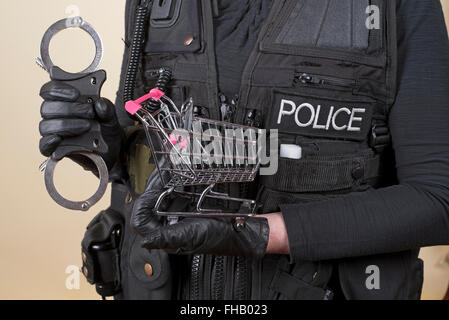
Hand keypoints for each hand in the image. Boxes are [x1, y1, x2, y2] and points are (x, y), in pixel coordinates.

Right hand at [39, 80, 123, 170]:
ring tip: (87, 126)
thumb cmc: (106, 127)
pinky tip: (58, 139)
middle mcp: (55, 115)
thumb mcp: (110, 116)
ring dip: (66, 125)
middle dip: (69, 109)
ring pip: (46, 126)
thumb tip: (99, 104)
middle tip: (88, 112)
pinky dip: (49, 142)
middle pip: (47, 108)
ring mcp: (54, 132)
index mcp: (64, 101)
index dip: (58, 89)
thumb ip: (106, 108)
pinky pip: (44, 146)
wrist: (112, 148)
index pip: (49, 90)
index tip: (76, 94)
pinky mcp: (56, 148)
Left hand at [131, 161, 269, 258]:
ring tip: (165, 165)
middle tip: (159, 169)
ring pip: (161, 194)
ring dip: (162, 179)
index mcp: (164, 236)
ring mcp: (176, 214)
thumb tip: (145, 241)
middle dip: (153, 185)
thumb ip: (166, 238)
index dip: (142, 203)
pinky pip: (174, 191)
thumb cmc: (215, 238)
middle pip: (150, 203)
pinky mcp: (186, 206)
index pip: (140, 220)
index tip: (152, 189)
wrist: (237, 231)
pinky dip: (174, 180)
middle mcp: (167, 225)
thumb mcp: (189, 236)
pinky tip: (175, 172)